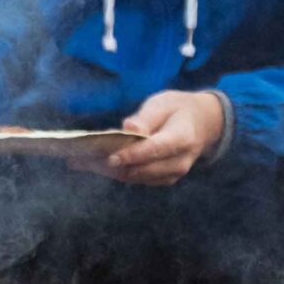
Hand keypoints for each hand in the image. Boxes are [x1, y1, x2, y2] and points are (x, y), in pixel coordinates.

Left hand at [92, 90, 225, 185]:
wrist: (201, 124)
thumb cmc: (177, 110)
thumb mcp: (163, 104)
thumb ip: (146, 118)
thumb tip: (128, 128)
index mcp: (183, 138)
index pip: (155, 149)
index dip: (131, 155)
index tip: (110, 157)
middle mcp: (179, 161)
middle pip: (142, 168)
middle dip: (112, 165)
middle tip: (83, 159)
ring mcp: (173, 174)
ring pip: (135, 177)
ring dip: (109, 171)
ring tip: (82, 162)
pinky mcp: (164, 179)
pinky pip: (137, 179)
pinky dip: (117, 172)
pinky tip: (95, 164)